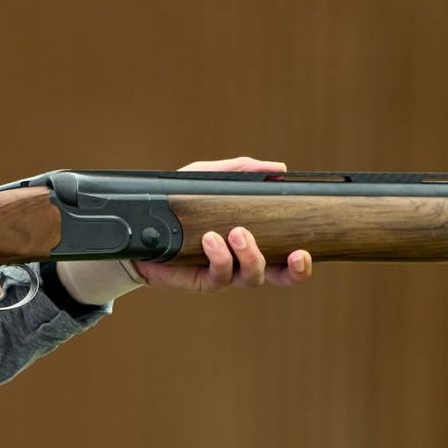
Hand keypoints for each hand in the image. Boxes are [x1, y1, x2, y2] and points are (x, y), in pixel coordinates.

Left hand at [134, 157, 312, 291]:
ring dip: (252, 255)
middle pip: (281, 277)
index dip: (302, 262)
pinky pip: (220, 274)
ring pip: (252, 278)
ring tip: (237, 232)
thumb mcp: (208, 179)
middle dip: (294, 272)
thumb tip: (277, 168)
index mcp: (255, 239)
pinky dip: (219, 256)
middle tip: (295, 254)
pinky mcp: (202, 279)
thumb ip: (240, 171)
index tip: (306, 250)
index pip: (288, 257)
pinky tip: (210, 238)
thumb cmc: (179, 203)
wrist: (141, 226)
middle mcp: (243, 260)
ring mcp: (224, 272)